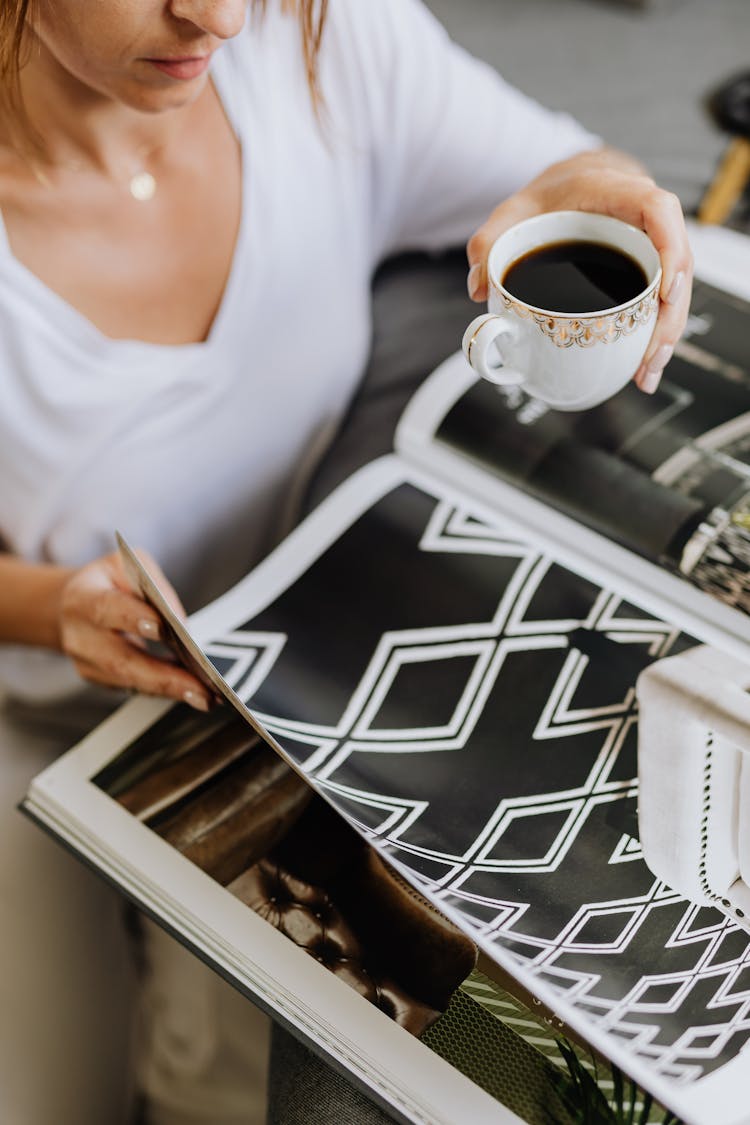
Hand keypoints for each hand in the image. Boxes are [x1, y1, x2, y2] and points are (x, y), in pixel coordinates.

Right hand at [58, 550, 212, 710]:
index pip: (107, 609)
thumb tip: (180, 623)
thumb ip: (154, 587)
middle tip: (200, 687)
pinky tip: (190, 692)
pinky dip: (163, 690)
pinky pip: (133, 686)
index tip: (163, 630)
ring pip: (129, 681)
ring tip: (203, 696)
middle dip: (164, 677)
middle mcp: (80, 635)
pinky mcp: (99, 679)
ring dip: (168, 690)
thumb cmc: (106, 583)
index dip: (134, 618)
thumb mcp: (128, 565)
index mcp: (83, 598)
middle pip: (121, 661)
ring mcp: (87, 663)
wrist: (71, 606)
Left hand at [466, 148, 692, 394]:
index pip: (658, 210)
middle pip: (677, 262)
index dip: (670, 249)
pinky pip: (662, 299)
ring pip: (676, 287)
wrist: (570, 187)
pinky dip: (656, 333)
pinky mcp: (649, 268)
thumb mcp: (512, 212)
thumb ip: (488, 241)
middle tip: (651, 355)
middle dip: (670, 314)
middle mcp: (644, 216)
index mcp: (616, 192)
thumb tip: (480, 287)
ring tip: (648, 373)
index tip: (665, 292)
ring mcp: (651, 244)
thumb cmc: (548, 198)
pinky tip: (644, 367)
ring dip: (667, 333)